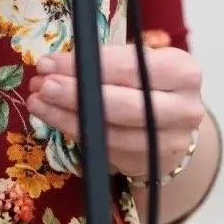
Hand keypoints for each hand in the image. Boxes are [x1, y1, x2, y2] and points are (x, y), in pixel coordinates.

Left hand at [26, 44, 204, 179]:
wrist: (171, 124)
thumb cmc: (146, 81)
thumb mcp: (136, 60)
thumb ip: (105, 59)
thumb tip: (57, 63)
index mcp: (183, 71)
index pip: (131, 67)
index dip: (89, 66)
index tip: (50, 62)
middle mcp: (185, 108)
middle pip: (125, 105)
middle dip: (77, 95)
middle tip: (42, 85)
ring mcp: (171, 142)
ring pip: (113, 133)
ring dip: (68, 117)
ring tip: (38, 102)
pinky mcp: (152, 164)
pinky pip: (108, 151)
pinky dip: (77, 133)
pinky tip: (54, 118)